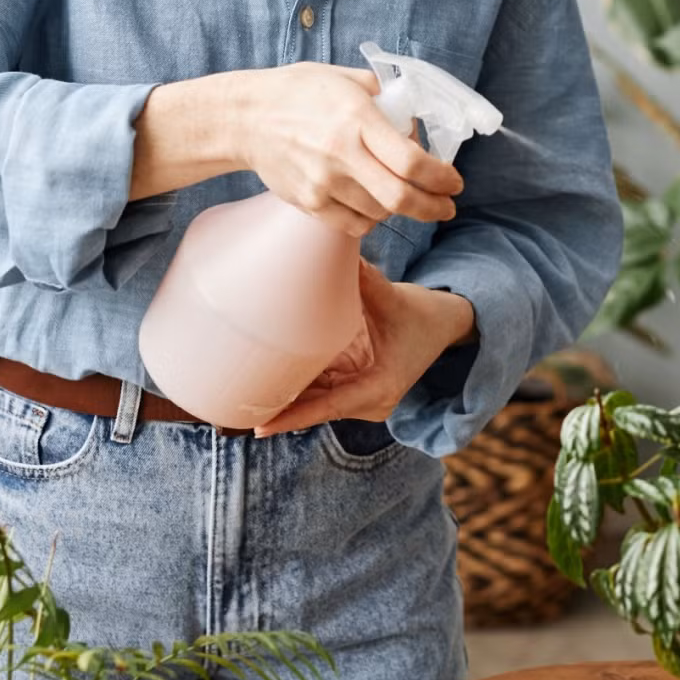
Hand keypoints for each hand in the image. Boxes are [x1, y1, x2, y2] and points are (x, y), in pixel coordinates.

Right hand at [235, 65, 462, 239]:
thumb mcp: (346, 79)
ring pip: (379, 213)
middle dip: (433, 207)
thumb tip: (413, 124)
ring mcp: (322, 183)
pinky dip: (373, 218)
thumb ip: (384, 98)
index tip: (455, 181)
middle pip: (400, 197)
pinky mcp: (308, 202)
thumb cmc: (298, 93)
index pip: (410, 161)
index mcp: (356, 119)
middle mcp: (340, 154)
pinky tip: (375, 205)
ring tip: (406, 197)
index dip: (441, 177)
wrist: (245, 118)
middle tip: (447, 207)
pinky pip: (354, 224)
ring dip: (401, 209)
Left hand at [255, 262, 475, 436]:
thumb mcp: (394, 298)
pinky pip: (321, 393)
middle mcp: (370, 402)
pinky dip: (297, 388)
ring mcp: (362, 399)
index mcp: (380, 387)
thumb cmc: (421, 313)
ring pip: (315, 402)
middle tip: (233, 410)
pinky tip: (264, 382)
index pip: (328, 407)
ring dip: (283, 400)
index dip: (293, 417)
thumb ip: (365, 280)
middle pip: (315, 409)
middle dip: (278, 410)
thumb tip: (337, 251)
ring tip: (239, 399)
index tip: (261, 427)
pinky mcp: (355, 389)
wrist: (446, 325)